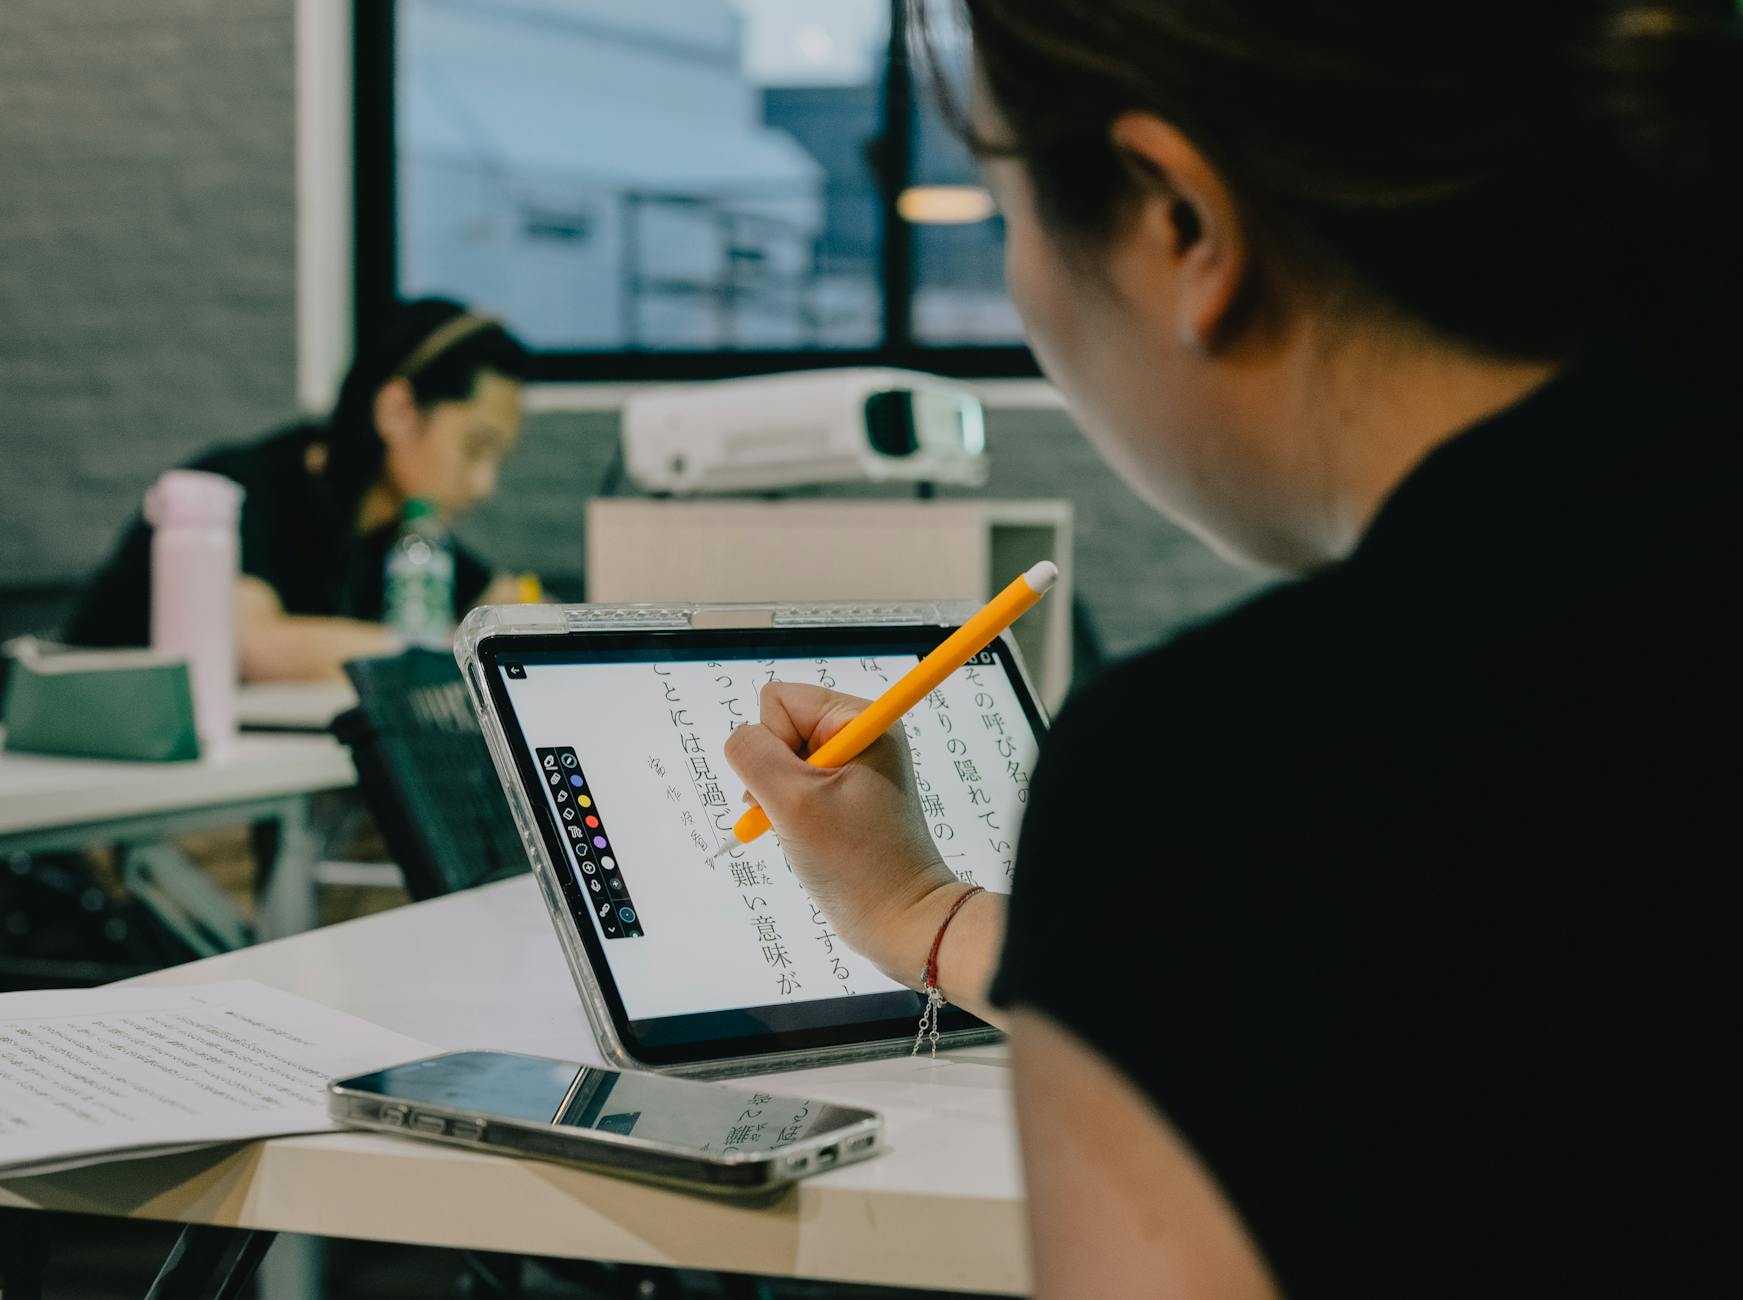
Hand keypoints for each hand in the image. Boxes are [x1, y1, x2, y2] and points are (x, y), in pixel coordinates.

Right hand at [723, 682, 962, 984]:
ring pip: (781, 762)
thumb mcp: (794, 800)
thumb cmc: (856, 860)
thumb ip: (754, 754)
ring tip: (808, 831)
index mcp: (858, 719)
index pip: (778, 700)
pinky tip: (810, 839)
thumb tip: (740, 738)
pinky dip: (790, 814)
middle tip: (799, 815)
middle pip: (779, 728)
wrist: (900, 919)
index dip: (772, 743)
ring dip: (780, 799)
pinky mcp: (846, 796)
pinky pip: (795, 789)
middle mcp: (858, 734)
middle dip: (774, 774)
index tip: (797, 787)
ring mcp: (853, 766)